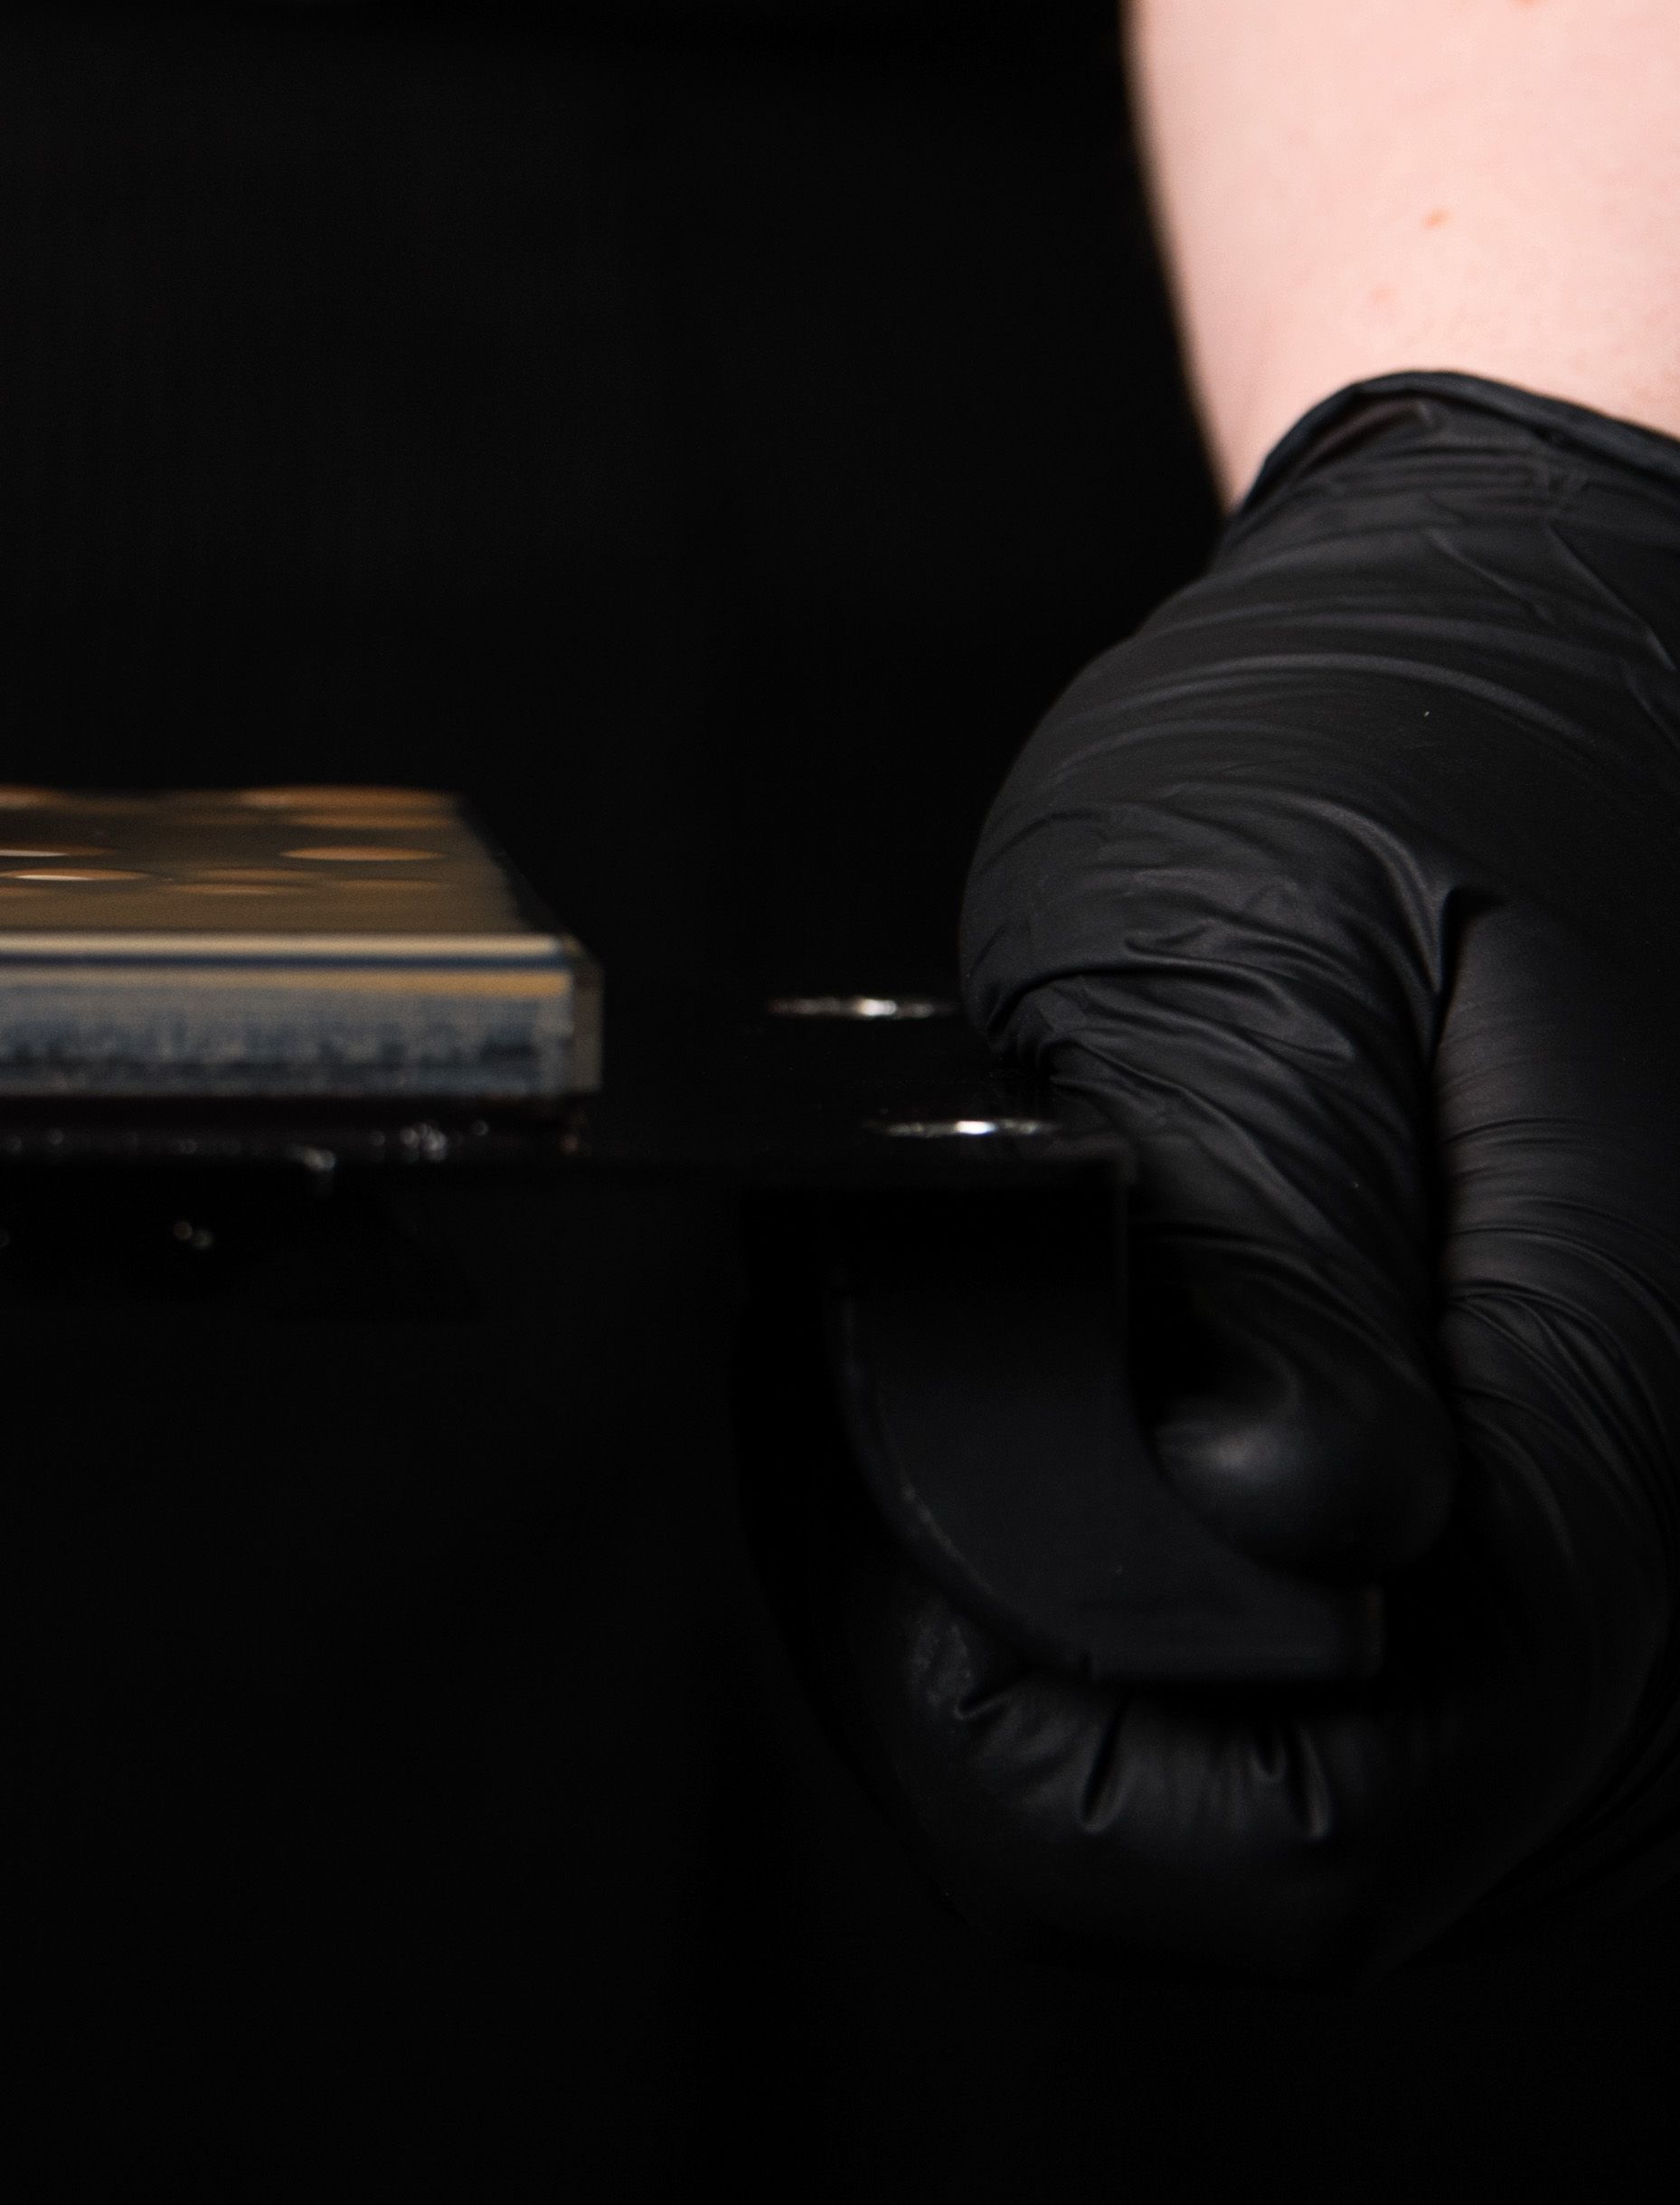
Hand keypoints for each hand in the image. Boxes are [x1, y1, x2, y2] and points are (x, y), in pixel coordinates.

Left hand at [785, 375, 1679, 1975]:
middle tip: (891, 1517)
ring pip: (1420, 1814)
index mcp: (1631, 1397)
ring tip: (991, 1469)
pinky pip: (1474, 1712)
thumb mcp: (1245, 938)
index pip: (1339, 1806)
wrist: (1570, 634)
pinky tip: (1151, 1482)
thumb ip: (1261, 1240)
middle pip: (1367, 1854)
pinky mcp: (1648, 1511)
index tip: (885, 1582)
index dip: (1051, 1749)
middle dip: (1080, 1744)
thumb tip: (1271, 1501)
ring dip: (1175, 1710)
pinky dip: (1283, 1656)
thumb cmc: (1397, 751)